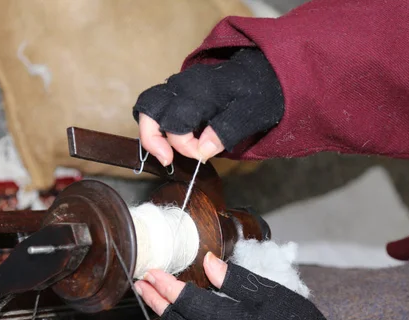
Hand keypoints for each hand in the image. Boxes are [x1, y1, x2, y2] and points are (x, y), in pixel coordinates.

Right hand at [133, 48, 284, 166]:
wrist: (261, 71)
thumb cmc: (258, 93)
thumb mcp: (251, 114)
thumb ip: (226, 131)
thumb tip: (203, 150)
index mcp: (202, 91)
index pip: (177, 122)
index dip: (185, 146)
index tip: (202, 157)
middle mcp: (183, 85)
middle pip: (149, 108)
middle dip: (152, 139)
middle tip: (168, 160)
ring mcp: (177, 86)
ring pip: (147, 107)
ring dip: (151, 133)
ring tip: (165, 153)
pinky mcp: (176, 91)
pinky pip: (155, 108)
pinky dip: (157, 127)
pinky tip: (172, 142)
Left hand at [135, 252, 345, 319]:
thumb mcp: (271, 294)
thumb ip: (236, 280)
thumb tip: (208, 262)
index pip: (188, 303)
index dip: (167, 287)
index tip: (151, 272)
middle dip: (156, 301)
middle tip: (140, 283)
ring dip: (168, 314)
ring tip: (154, 296)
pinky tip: (182, 315)